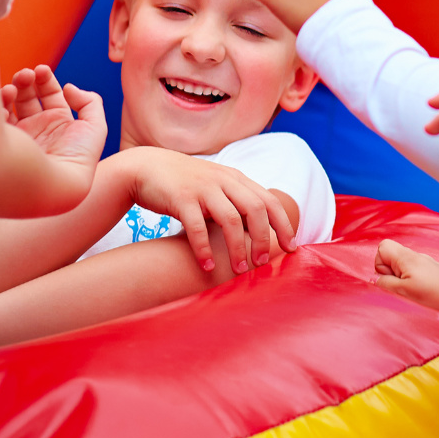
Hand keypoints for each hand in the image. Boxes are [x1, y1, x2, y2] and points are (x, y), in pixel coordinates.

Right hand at [1, 65, 107, 176]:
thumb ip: (91, 103)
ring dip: (10, 90)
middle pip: (28, 96)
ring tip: (12, 88)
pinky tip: (2, 109)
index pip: (50, 94)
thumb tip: (69, 88)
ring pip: (9, 105)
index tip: (42, 70)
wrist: (48, 187)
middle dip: (26, 81)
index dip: (46, 80)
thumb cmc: (73, 160)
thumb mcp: (94, 129)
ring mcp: (15, 137)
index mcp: (57, 125)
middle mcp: (36, 130)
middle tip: (25, 75)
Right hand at [121, 149, 297, 274]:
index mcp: (235, 179)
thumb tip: (260, 230)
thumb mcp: (215, 185)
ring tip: (240, 270)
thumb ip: (236, 201)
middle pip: (255, 209)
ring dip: (238, 248)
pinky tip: (208, 267)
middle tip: (263, 263)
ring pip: (230, 220)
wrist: (146, 167)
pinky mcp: (180, 198)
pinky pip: (197, 227)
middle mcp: (222, 180)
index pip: (268, 200)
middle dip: (263, 239)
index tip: (292, 247)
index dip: (283, 225)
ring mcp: (202, 188)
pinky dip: (204, 249)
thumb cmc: (184, 184)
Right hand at [374, 238, 438, 311]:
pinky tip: (421, 289)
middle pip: (390, 255)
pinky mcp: (430, 268)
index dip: (380, 264)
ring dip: (401, 277)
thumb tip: (374, 279)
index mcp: (406, 257)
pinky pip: (412, 269)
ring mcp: (423, 260)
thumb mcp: (404, 291)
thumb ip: (386, 283)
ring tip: (412, 289)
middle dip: (390, 271)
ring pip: (401, 264)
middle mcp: (414, 255)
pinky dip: (411, 278)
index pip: (382, 247)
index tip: (391, 278)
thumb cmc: (432, 294)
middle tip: (401, 285)